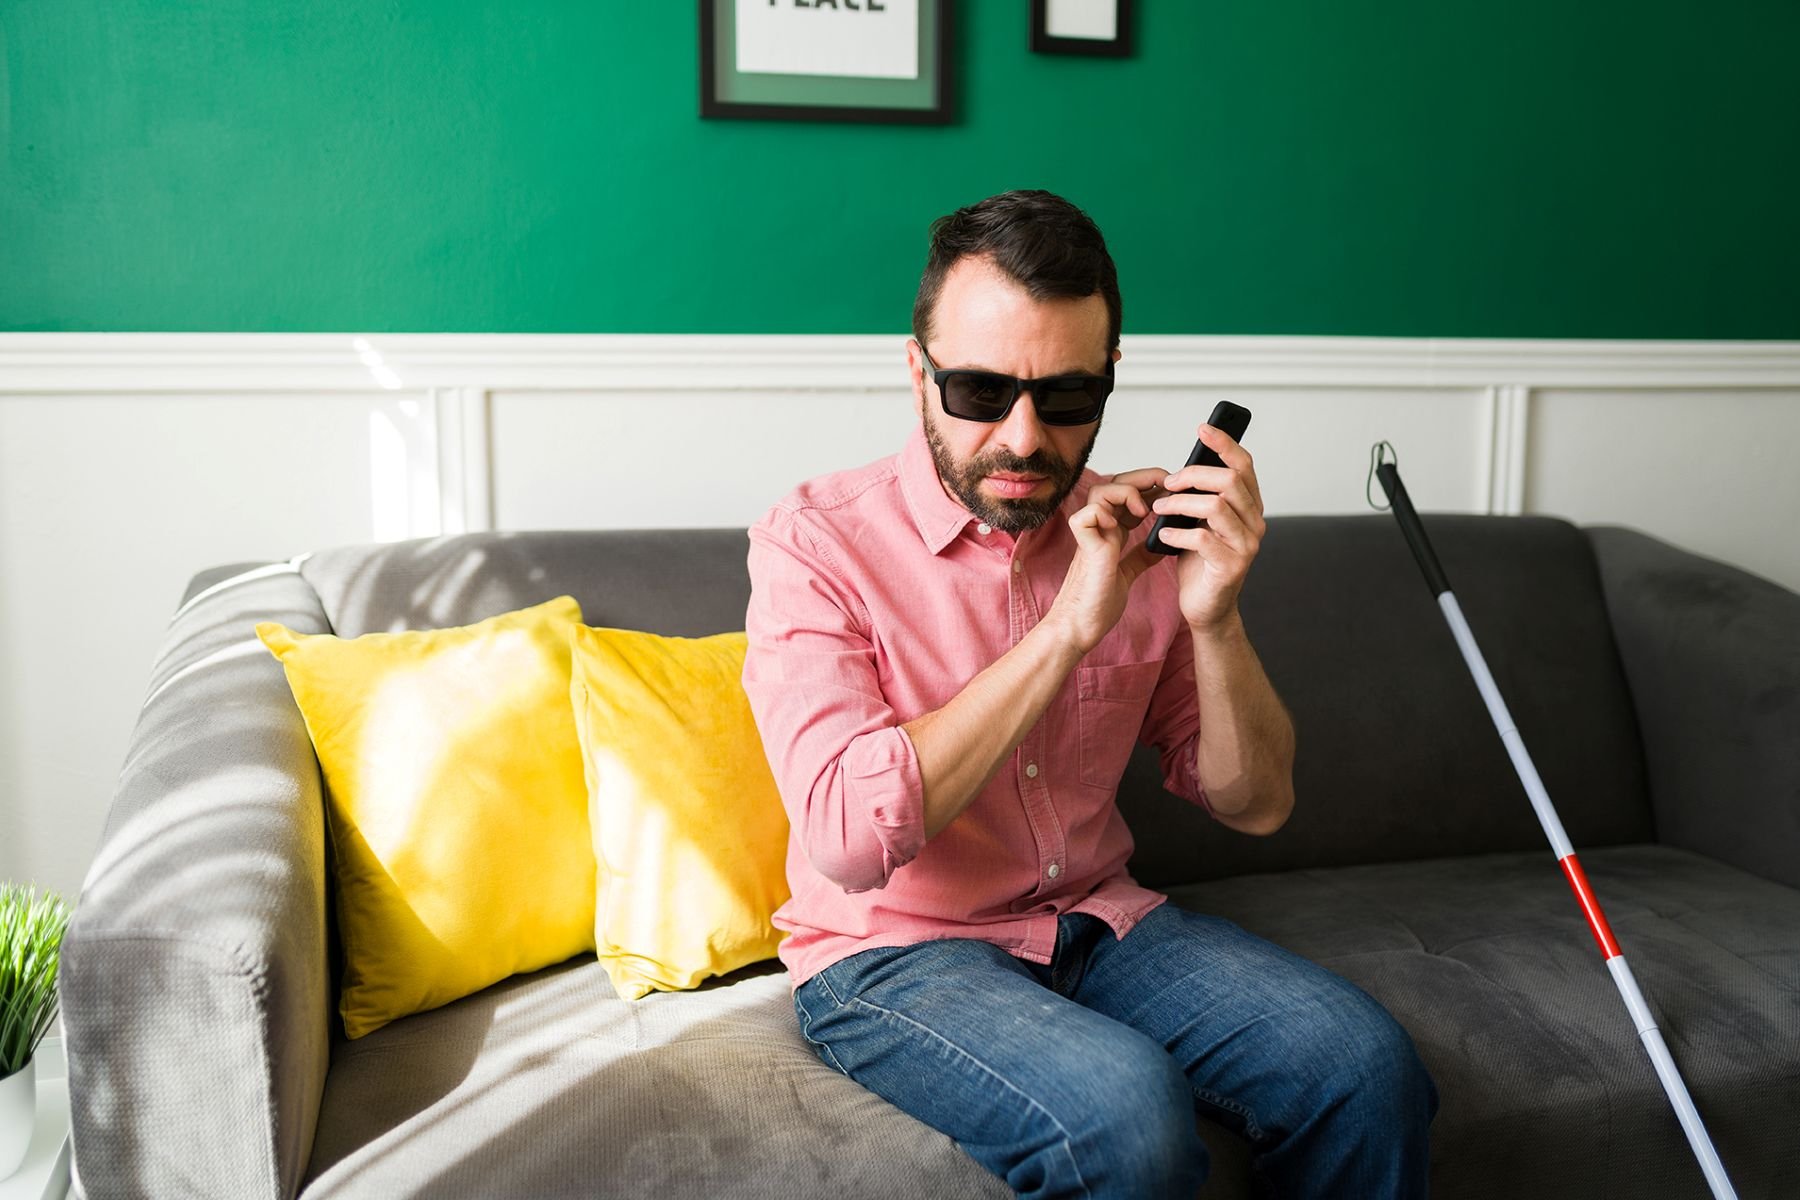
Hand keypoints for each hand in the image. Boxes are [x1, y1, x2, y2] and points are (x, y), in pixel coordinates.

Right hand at [1045, 469, 1166, 654]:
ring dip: (1126, 492)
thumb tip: (1162, 545)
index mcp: (1110, 532)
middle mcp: (1099, 529)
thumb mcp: (1128, 574)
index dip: (1150, 487)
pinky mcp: (1083, 548)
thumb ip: (1141, 556)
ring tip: (1144, 509)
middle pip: (1114, 483)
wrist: (1080, 627)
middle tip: (1166, 482)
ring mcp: (1090, 536)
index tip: (1173, 492)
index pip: (1129, 495)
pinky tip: (1119, 525)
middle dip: (1143, 478)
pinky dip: (1102, 513)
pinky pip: (1085, 516)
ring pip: (1100, 492)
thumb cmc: (1098, 603)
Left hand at [1149, 422, 1265, 631]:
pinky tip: (1163, 537)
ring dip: (1180, 504)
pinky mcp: (1232, 567)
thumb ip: (1201, 498)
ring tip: (1159, 510)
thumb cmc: (1201, 563)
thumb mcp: (1201, 522)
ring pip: (1216, 506)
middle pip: (1229, 481)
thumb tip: (1183, 471)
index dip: (1224, 444)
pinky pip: (1202, 538)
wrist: (1206, 608)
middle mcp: (1255, 523)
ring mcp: (1247, 545)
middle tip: (1167, 484)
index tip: (1202, 429)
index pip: (1244, 465)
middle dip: (1192, 476)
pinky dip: (1177, 534)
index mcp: (1250, 507)